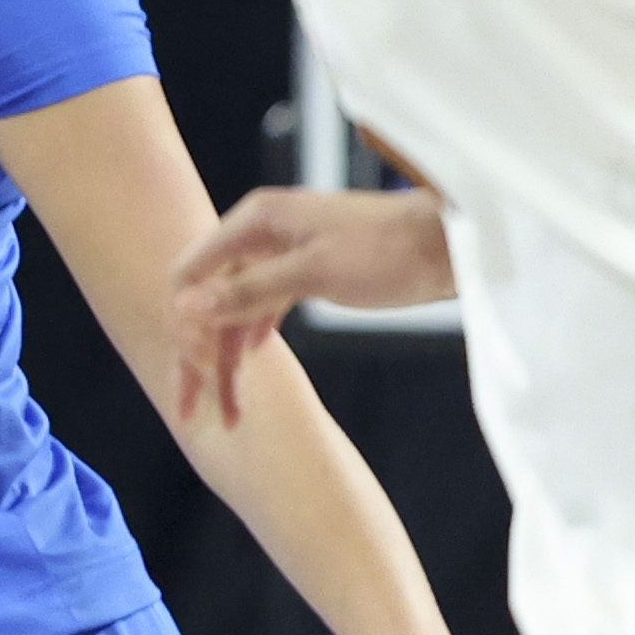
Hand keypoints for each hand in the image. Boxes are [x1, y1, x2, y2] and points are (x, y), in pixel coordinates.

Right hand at [168, 186, 454, 428]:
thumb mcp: (315, 272)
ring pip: (238, 308)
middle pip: (210, 298)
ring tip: (231, 412)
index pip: (191, 273)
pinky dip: (254, 334)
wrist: (450, 242)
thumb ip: (249, 290)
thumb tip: (186, 306)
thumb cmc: (388, 251)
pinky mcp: (308, 267)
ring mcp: (284, 250)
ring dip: (230, 358)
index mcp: (255, 221)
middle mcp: (261, 232)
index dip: (184, 329)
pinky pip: (264, 303)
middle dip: (201, 356)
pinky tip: (251, 361)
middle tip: (190, 412)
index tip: (190, 379)